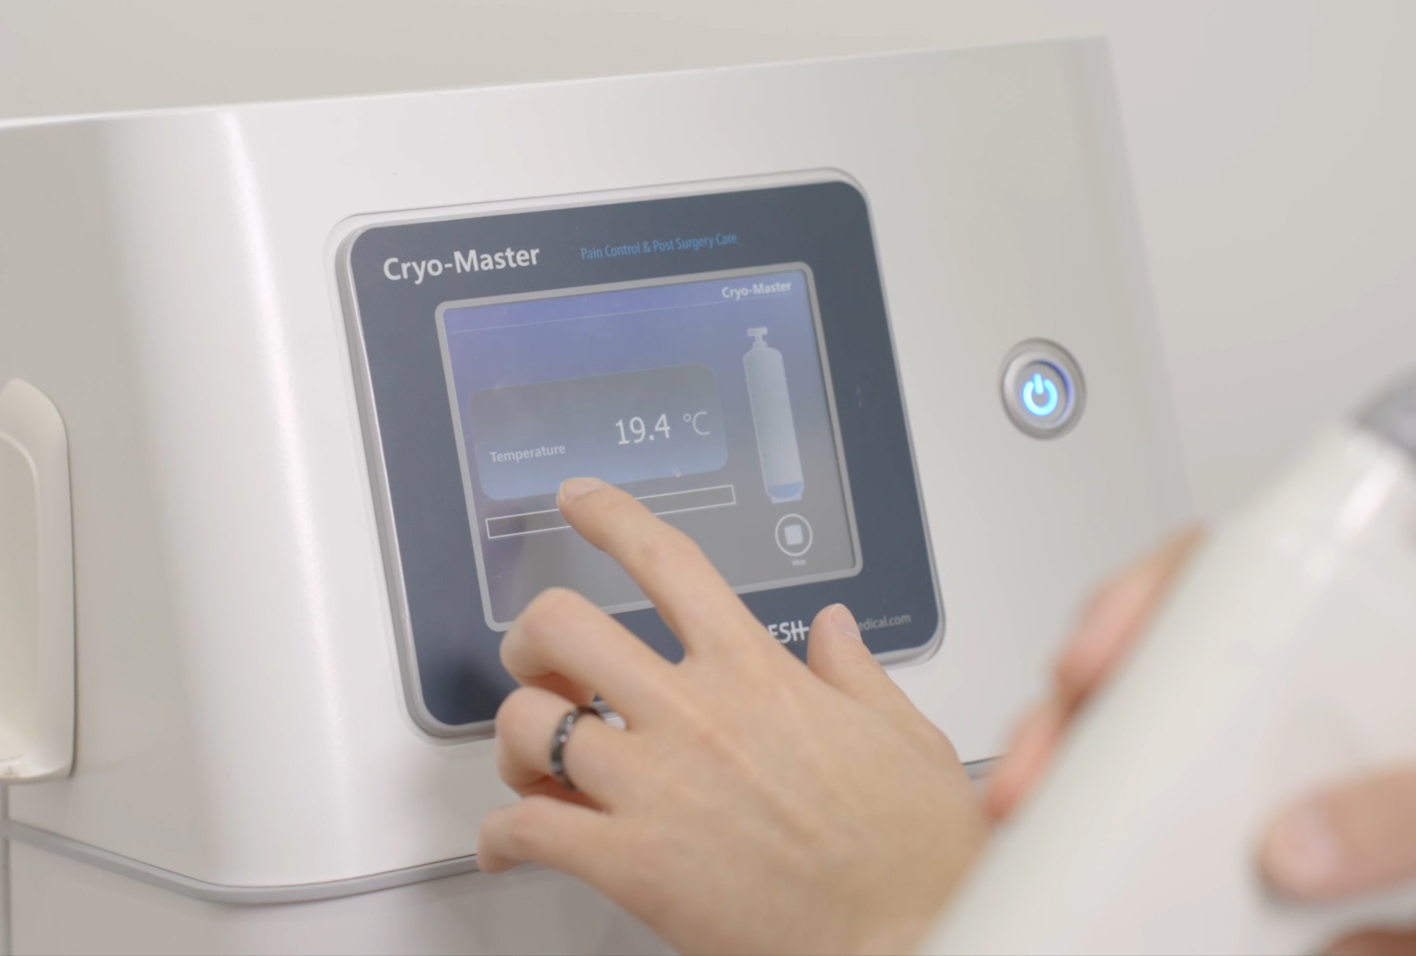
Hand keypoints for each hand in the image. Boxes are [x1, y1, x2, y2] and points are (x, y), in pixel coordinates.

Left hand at [477, 478, 986, 954]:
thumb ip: (855, 673)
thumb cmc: (914, 856)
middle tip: (542, 666)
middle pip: (563, 627)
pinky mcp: (631, 863)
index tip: (582, 502)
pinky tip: (511, 843)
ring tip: (537, 765)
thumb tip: (834, 632)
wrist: (906, 937)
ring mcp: (656, 786)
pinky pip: (526, 827)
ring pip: (528, 723)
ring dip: (517, 742)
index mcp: (757, 674)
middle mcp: (696, 715)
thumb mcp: (905, 737)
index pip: (667, 561)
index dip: (611, 517)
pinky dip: (501, 835)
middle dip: (533, 640)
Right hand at [987, 531, 1415, 955]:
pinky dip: (1094, 858)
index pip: (1232, 577)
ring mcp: (1254, 787)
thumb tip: (1295, 839)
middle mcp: (1289, 707)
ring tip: (1032, 823)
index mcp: (1359, 647)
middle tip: (1042, 760)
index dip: (1146, 595)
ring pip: (1125, 753)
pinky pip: (1146, 852)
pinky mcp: (1237, 874)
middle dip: (1069, 701)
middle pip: (1146, 663)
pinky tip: (1074, 877)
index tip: (1104, 654)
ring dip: (1060, 775)